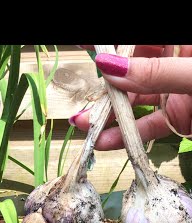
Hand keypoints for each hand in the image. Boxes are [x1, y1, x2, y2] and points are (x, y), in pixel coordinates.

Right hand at [71, 45, 191, 149]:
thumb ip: (155, 71)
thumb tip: (109, 67)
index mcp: (181, 45)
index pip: (134, 42)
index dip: (107, 45)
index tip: (81, 46)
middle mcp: (172, 67)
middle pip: (127, 74)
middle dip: (102, 86)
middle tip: (81, 94)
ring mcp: (173, 93)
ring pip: (132, 101)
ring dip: (106, 114)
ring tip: (82, 122)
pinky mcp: (176, 119)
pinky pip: (146, 126)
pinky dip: (125, 134)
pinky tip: (103, 140)